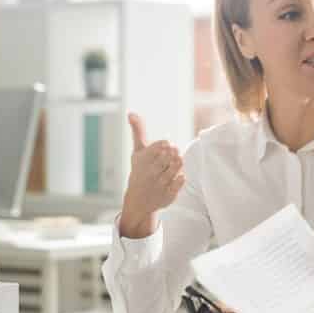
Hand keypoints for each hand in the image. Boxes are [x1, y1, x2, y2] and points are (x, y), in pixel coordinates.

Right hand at [118, 113, 184, 237]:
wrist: (138, 200)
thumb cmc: (140, 170)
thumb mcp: (137, 151)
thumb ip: (138, 131)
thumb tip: (131, 112)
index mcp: (144, 159)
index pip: (163, 144)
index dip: (166, 144)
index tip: (163, 148)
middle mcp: (151, 171)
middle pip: (172, 153)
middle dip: (173, 152)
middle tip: (168, 156)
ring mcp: (160, 183)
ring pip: (178, 165)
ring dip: (177, 163)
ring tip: (171, 164)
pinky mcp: (169, 194)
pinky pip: (182, 180)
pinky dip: (180, 177)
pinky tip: (174, 177)